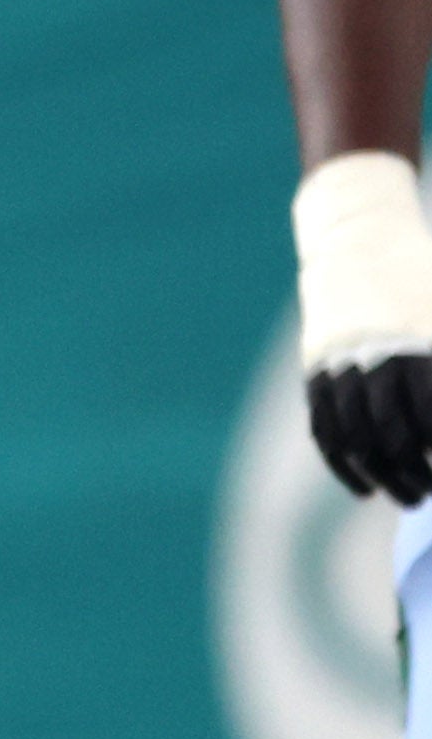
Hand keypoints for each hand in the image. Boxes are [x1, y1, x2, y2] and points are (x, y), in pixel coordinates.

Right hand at [299, 153, 431, 502]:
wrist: (358, 240)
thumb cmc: (421, 276)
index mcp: (413, 339)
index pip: (429, 407)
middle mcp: (374, 356)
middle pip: (394, 432)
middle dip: (416, 471)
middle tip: (431, 496)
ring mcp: (339, 365)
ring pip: (356, 436)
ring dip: (383, 474)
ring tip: (408, 498)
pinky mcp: (317, 371)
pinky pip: (324, 428)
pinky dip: (342, 463)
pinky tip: (364, 487)